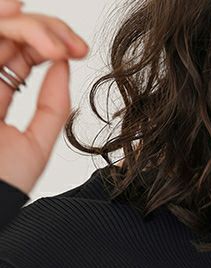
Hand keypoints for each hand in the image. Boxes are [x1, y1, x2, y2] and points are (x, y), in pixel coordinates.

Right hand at [0, 1, 88, 194]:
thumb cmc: (3, 184)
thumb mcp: (36, 144)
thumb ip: (52, 106)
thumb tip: (64, 66)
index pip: (23, 52)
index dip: (51, 44)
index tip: (80, 52)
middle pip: (10, 33)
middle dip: (46, 29)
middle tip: (73, 45)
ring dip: (28, 25)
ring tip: (55, 42)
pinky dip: (0, 20)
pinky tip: (19, 17)